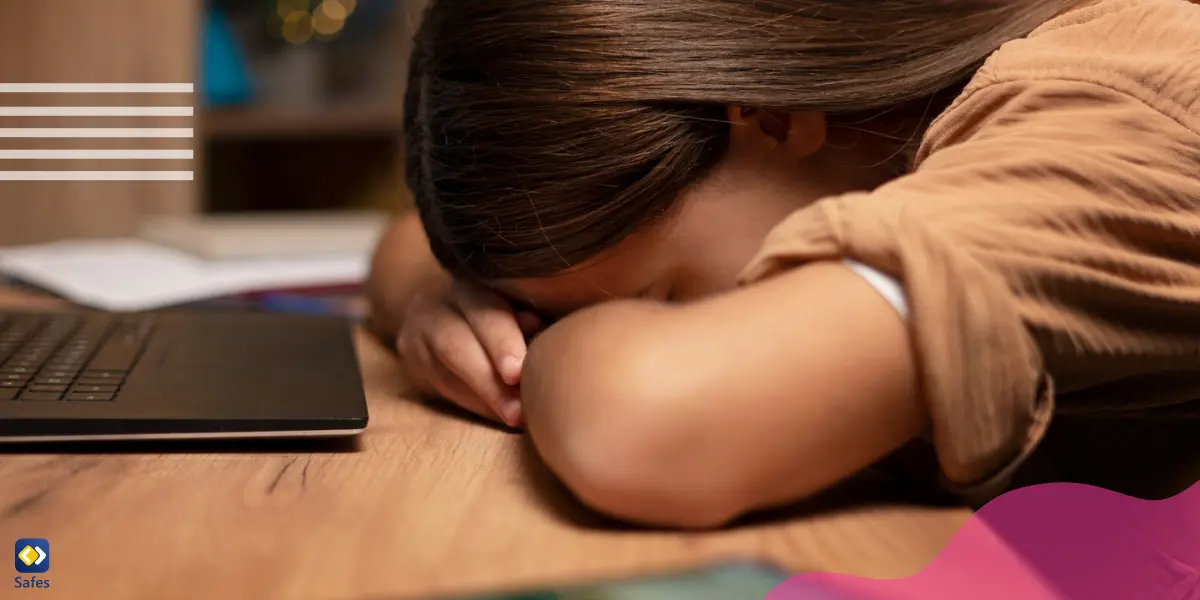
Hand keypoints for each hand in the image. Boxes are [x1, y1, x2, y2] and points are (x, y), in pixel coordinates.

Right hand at [396, 278, 541, 426]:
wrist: (447, 304)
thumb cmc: (501, 305)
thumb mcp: (516, 302)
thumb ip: (527, 318)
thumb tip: (540, 334)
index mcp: (470, 280)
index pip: (482, 309)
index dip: (500, 340)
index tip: (517, 372)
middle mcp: (436, 302)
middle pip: (455, 344)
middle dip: (488, 381)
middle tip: (516, 411)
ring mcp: (416, 331)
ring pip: (444, 373)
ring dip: (484, 400)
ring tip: (514, 417)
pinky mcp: (410, 357)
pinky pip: (441, 386)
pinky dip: (473, 403)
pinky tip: (497, 413)